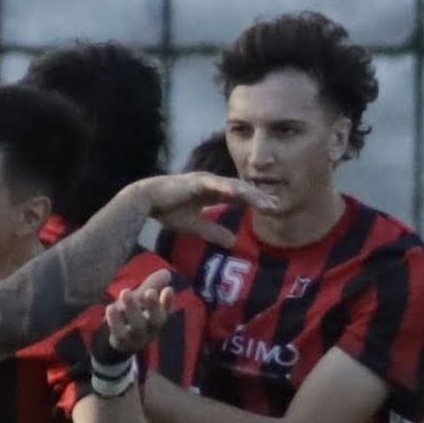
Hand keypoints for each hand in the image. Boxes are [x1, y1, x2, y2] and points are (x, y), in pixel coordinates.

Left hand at [105, 269, 174, 354]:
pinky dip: (115, 320)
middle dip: (153, 306)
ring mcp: (136, 337)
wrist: (120, 341)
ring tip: (126, 292)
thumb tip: (167, 273)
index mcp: (159, 318)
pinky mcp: (121, 342)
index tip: (168, 289)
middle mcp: (150, 329)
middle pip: (155, 320)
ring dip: (132, 309)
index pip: (167, 310)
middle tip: (150, 291)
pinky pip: (119, 332)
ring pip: (137, 326)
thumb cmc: (136, 316)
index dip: (168, 302)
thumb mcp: (144, 300)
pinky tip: (111, 307)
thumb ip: (153, 286)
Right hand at [138, 171, 279, 247]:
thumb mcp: (195, 226)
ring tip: (267, 202)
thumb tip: (232, 242)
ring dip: (252, 194)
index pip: (239, 197)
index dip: (254, 203)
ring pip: (236, 186)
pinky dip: (234, 190)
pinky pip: (221, 185)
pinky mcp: (200, 180)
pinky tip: (247, 194)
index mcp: (213, 192)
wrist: (146, 200)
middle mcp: (213, 183)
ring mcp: (207, 180)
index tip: (270, 211)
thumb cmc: (167, 210)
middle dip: (259, 197)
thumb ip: (213, 232)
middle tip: (277, 205)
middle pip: (242, 190)